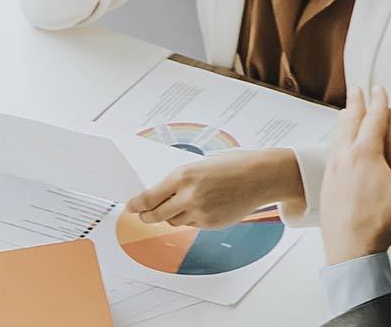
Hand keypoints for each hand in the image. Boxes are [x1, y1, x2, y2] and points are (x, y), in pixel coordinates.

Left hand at [125, 148, 300, 227]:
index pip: (149, 197)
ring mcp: (201, 212)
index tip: (130, 207)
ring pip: (174, 222)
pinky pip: (192, 225)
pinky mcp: (211, 224)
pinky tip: (202, 206)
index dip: (136, 205)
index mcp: (183, 176)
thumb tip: (159, 195)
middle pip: (156, 215)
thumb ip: (179, 181)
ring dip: (171, 216)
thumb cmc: (233, 165)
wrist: (260, 177)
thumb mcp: (199, 165)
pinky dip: (191, 218)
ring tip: (181, 203)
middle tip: (143, 214)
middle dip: (146, 216)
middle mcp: (189, 196)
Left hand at [315, 86, 390, 264]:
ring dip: (345, 119)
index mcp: (365, 154)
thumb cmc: (380, 223)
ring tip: (347, 111)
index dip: (379, 101)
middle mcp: (345, 156)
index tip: (379, 88)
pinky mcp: (327, 184)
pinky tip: (339, 147)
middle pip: (350, 121)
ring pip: (338, 135)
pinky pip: (332, 151)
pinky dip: (337, 139)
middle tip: (357, 89)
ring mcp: (332, 170)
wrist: (350, 250)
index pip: (374, 119)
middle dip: (356, 103)